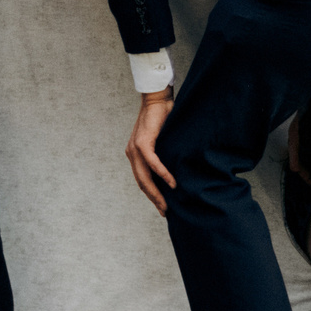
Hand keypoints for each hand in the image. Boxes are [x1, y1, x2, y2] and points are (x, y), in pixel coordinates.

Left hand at [125, 92, 176, 215]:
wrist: (158, 98)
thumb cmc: (163, 117)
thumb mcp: (163, 140)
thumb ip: (164, 153)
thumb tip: (178, 168)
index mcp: (135, 154)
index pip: (142, 179)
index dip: (151, 194)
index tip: (162, 206)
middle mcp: (132, 153)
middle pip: (142, 183)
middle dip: (154, 199)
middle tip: (164, 212)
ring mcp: (135, 149)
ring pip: (144, 177)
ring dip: (156, 192)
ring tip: (167, 204)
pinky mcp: (143, 143)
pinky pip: (153, 163)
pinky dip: (162, 174)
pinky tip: (172, 183)